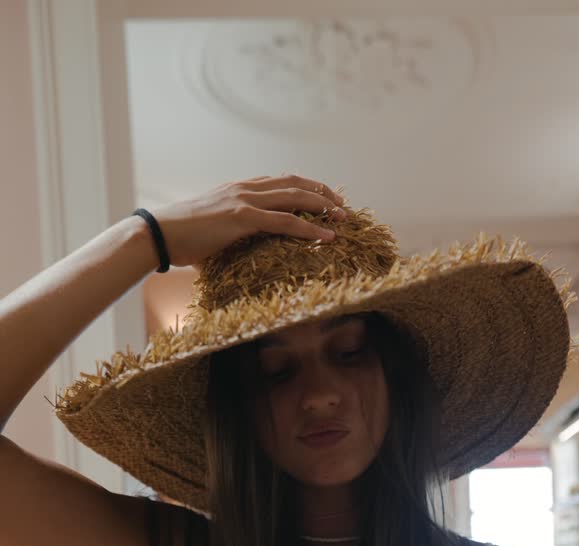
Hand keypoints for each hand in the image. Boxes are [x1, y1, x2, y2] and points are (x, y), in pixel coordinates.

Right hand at [147, 175, 347, 269]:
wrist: (157, 234)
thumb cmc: (179, 238)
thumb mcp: (211, 232)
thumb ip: (229, 234)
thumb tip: (233, 252)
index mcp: (238, 189)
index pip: (280, 181)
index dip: (306, 187)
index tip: (324, 199)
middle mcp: (244, 188)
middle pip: (294, 183)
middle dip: (322, 193)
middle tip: (342, 207)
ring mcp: (244, 200)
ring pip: (295, 197)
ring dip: (322, 206)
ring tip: (342, 218)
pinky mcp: (242, 218)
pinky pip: (285, 222)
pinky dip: (309, 228)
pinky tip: (326, 236)